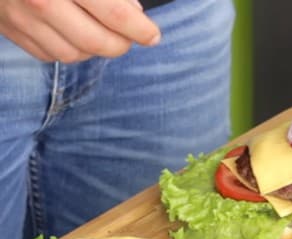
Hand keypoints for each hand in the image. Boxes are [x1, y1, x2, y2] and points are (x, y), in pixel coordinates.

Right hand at [0, 0, 160, 62]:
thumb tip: (133, 11)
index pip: (115, 15)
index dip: (140, 29)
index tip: (152, 35)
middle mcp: (41, 2)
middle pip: (97, 43)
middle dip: (122, 44)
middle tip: (132, 36)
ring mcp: (21, 18)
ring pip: (73, 55)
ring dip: (96, 50)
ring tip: (104, 34)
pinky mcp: (10, 29)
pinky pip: (48, 55)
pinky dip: (70, 50)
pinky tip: (77, 35)